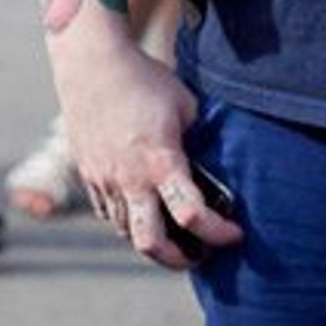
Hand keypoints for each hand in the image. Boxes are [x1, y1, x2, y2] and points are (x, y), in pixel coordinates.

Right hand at [53, 18, 242, 270]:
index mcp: (161, 162)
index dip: (219, 233)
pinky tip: (147, 211)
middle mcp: (130, 179)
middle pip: (151, 245)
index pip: (192, 216)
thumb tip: (213, 162)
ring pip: (126, 233)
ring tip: (176, 237)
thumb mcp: (186, 105)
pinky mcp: (90, 176)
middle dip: (178, 260)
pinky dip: (130, 221)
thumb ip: (198, 139)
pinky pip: (109, 214)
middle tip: (200, 255)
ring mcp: (106, 181)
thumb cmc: (145, 79)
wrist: (92, 65)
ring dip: (152, 242)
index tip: (235, 234)